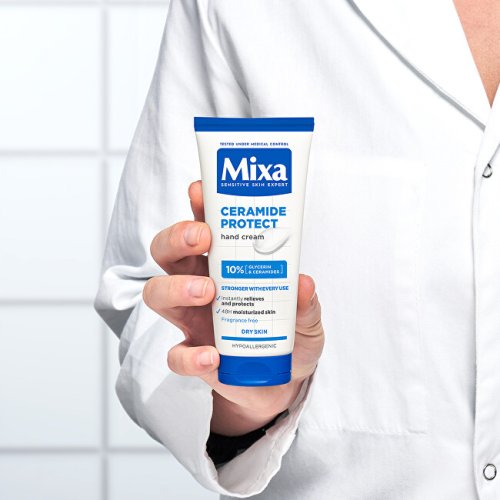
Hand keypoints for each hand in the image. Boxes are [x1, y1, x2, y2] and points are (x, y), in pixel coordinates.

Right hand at [143, 181, 324, 435]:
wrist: (282, 381)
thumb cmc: (289, 337)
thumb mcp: (306, 318)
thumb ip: (305, 303)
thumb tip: (303, 282)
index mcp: (224, 265)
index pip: (202, 227)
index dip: (198, 206)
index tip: (201, 190)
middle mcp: (201, 286)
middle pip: (168, 253)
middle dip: (177, 238)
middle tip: (202, 236)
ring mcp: (193, 321)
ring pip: (157, 293)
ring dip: (176, 287)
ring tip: (208, 292)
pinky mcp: (194, 358)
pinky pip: (176, 354)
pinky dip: (190, 355)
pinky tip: (213, 356)